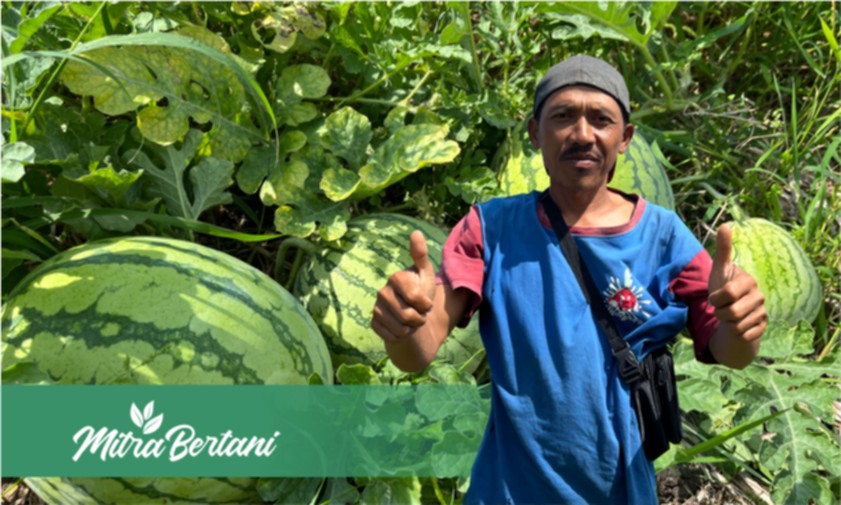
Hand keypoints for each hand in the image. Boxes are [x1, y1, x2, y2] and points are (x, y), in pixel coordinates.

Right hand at [371, 231, 436, 342]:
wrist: (411, 312)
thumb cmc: (421, 290)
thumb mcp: (426, 274)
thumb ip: (421, 255)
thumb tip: (415, 232)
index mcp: (395, 278)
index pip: (416, 299)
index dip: (426, 305)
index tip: (426, 302)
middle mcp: (382, 291)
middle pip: (408, 316)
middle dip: (420, 319)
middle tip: (419, 313)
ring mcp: (376, 308)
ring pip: (401, 329)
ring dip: (412, 328)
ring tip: (411, 320)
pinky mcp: (373, 323)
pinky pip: (392, 336)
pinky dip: (401, 336)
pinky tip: (400, 327)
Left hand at [708, 224, 766, 343]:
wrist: (730, 311)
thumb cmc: (723, 288)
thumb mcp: (719, 270)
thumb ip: (722, 250)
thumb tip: (725, 225)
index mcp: (749, 281)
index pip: (728, 294)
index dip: (715, 299)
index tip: (716, 296)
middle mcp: (760, 296)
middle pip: (732, 313)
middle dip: (719, 313)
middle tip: (721, 308)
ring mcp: (763, 313)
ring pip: (737, 326)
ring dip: (727, 323)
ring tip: (729, 316)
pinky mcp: (763, 327)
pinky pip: (744, 335)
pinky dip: (736, 333)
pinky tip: (737, 326)